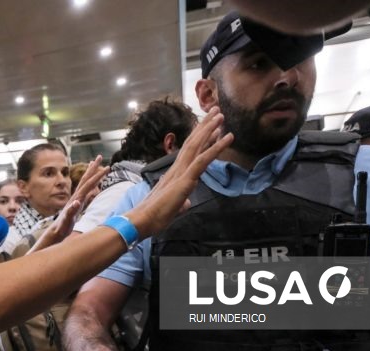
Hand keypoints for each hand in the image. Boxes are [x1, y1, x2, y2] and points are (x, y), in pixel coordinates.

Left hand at [29, 155, 108, 251]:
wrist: (56, 231)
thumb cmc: (62, 226)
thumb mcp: (67, 219)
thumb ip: (71, 211)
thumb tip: (77, 202)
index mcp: (76, 198)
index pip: (89, 184)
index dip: (98, 176)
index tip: (107, 167)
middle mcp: (76, 196)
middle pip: (86, 178)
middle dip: (93, 167)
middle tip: (99, 156)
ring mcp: (76, 198)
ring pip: (85, 182)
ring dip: (90, 172)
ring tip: (94, 163)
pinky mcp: (77, 203)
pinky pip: (85, 190)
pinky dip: (89, 184)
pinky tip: (92, 183)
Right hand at [127, 107, 233, 236]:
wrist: (142, 220)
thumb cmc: (154, 216)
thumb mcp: (174, 207)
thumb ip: (181, 203)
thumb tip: (185, 203)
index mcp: (175, 174)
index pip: (189, 152)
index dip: (200, 138)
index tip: (210, 127)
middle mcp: (178, 168)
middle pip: (193, 142)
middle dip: (204, 126)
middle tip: (215, 111)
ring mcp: (181, 172)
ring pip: (197, 145)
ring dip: (210, 129)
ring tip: (220, 115)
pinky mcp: (186, 179)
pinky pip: (203, 160)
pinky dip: (216, 147)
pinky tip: (228, 137)